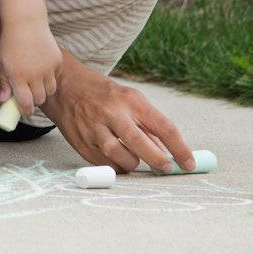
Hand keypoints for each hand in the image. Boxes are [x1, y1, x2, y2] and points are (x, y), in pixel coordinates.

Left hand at [0, 21, 60, 117]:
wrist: (26, 22)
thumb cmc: (11, 42)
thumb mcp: (3, 62)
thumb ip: (4, 83)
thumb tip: (4, 100)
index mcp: (17, 76)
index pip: (25, 103)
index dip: (25, 111)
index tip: (24, 112)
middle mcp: (34, 74)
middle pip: (39, 100)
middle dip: (34, 101)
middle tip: (29, 96)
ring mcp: (48, 68)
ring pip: (50, 90)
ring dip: (43, 90)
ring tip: (35, 82)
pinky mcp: (57, 61)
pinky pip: (56, 77)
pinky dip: (50, 77)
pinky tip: (42, 67)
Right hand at [40, 52, 194, 172]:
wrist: (63, 86)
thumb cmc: (103, 94)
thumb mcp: (129, 99)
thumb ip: (148, 125)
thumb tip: (168, 153)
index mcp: (130, 100)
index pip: (163, 127)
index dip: (180, 148)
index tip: (189, 163)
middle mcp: (112, 113)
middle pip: (141, 144)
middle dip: (158, 161)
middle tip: (166, 167)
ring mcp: (94, 128)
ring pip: (121, 157)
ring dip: (134, 164)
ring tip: (135, 159)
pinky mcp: (81, 142)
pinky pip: (104, 163)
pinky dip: (116, 165)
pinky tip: (117, 158)